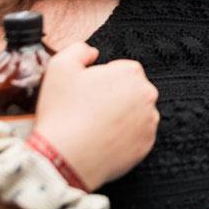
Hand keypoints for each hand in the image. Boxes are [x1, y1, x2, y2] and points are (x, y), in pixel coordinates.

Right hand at [34, 42, 158, 190]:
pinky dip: (123, 137)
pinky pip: (136, 136)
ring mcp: (149, 122)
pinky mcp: (146, 145)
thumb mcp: (59, 66)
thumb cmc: (62, 112)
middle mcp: (148, 95)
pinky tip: (103, 140)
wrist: (64, 158)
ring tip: (94, 126)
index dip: (101, 80)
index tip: (86, 93)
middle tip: (88, 110)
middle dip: (113, 97)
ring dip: (120, 116)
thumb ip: (79, 50)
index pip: (121, 69)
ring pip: (135, 113)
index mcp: (131, 73)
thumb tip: (92, 53)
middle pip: (131, 90)